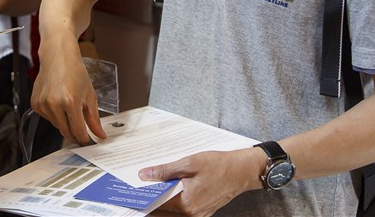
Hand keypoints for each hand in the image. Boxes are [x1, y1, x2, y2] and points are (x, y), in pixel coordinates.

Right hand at [30, 38, 104, 144]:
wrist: (58, 56)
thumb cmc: (75, 71)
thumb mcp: (89, 95)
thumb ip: (94, 118)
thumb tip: (100, 135)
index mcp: (70, 101)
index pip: (78, 131)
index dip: (85, 138)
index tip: (89, 139)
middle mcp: (54, 104)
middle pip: (66, 132)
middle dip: (75, 133)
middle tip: (82, 130)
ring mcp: (43, 104)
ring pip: (57, 126)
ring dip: (65, 123)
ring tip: (69, 107)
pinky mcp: (35, 104)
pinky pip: (47, 118)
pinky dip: (55, 116)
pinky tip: (59, 103)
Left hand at [141, 148, 263, 216]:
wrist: (242, 171)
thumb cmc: (218, 165)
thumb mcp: (188, 163)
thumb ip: (165, 171)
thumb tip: (145, 175)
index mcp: (186, 204)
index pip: (157, 204)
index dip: (144, 197)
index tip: (132, 192)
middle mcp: (192, 214)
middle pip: (164, 210)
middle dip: (151, 199)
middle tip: (139, 188)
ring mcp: (199, 214)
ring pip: (173, 211)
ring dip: (162, 201)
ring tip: (152, 187)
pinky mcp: (204, 211)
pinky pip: (184, 209)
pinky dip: (174, 201)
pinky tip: (169, 189)